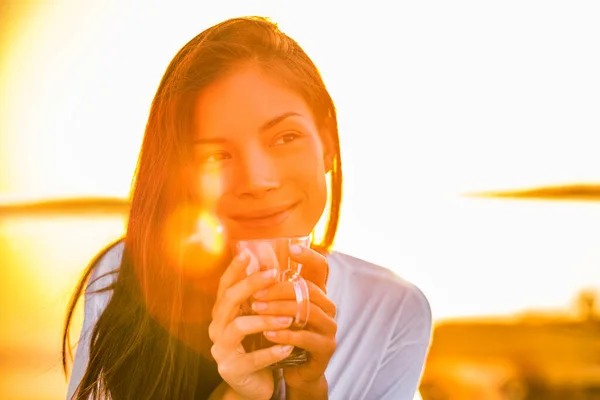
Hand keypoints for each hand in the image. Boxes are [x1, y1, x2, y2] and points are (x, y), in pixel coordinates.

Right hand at [208, 250, 296, 399]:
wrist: (253, 384)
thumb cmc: (257, 345)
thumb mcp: (256, 318)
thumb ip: (259, 296)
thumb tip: (272, 263)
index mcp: (222, 313)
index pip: (224, 286)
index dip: (235, 269)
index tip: (249, 252)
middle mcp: (217, 328)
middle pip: (229, 300)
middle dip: (251, 284)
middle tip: (274, 274)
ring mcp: (221, 350)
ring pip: (239, 326)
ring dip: (265, 319)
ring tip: (289, 318)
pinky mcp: (232, 370)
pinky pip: (253, 359)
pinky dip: (272, 351)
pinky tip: (288, 346)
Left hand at [249, 245, 335, 396]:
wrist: (295, 371)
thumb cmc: (284, 334)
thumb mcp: (279, 309)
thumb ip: (274, 289)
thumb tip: (254, 261)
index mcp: (318, 294)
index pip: (320, 269)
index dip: (309, 257)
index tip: (292, 247)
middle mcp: (328, 307)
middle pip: (308, 290)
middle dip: (280, 289)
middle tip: (256, 292)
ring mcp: (330, 327)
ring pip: (307, 311)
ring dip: (279, 310)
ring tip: (257, 310)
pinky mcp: (326, 347)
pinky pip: (306, 337)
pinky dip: (285, 333)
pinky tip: (268, 333)